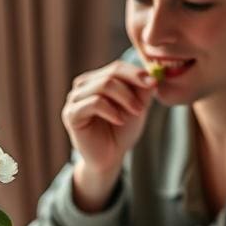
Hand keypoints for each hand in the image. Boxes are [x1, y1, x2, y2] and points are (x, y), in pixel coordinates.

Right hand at [62, 61, 156, 175]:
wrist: (109, 157)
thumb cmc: (121, 132)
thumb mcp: (137, 107)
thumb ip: (143, 91)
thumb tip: (152, 75)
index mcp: (96, 80)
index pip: (116, 67)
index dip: (136, 73)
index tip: (154, 83)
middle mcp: (82, 86)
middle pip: (111, 73)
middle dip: (133, 86)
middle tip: (145, 104)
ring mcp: (75, 99)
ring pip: (104, 85)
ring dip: (125, 98)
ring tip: (136, 113)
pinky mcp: (71, 114)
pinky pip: (95, 103)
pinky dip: (111, 110)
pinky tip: (120, 121)